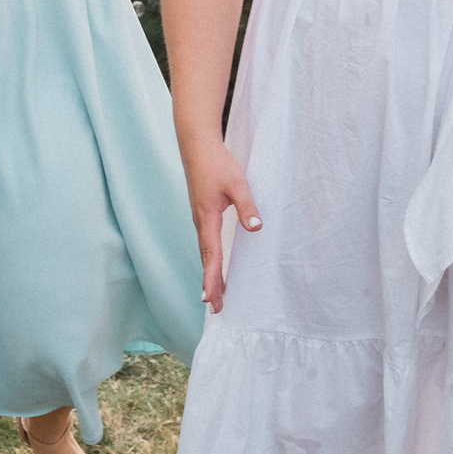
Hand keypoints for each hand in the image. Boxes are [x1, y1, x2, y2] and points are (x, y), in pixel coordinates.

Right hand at [179, 136, 259, 311]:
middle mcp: (200, 222)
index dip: (211, 277)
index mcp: (207, 218)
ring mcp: (200, 218)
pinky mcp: (202, 213)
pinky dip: (210, 259)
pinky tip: (215, 264)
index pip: (210, 254)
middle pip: (206, 259)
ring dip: (210, 273)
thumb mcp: (237, 183)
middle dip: (210, 283)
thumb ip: (247, 206)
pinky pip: (206, 242)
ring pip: (205, 252)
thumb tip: (256, 228)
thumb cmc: (217, 163)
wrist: (197, 145)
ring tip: (215, 294)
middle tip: (215, 308)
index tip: (209, 298)